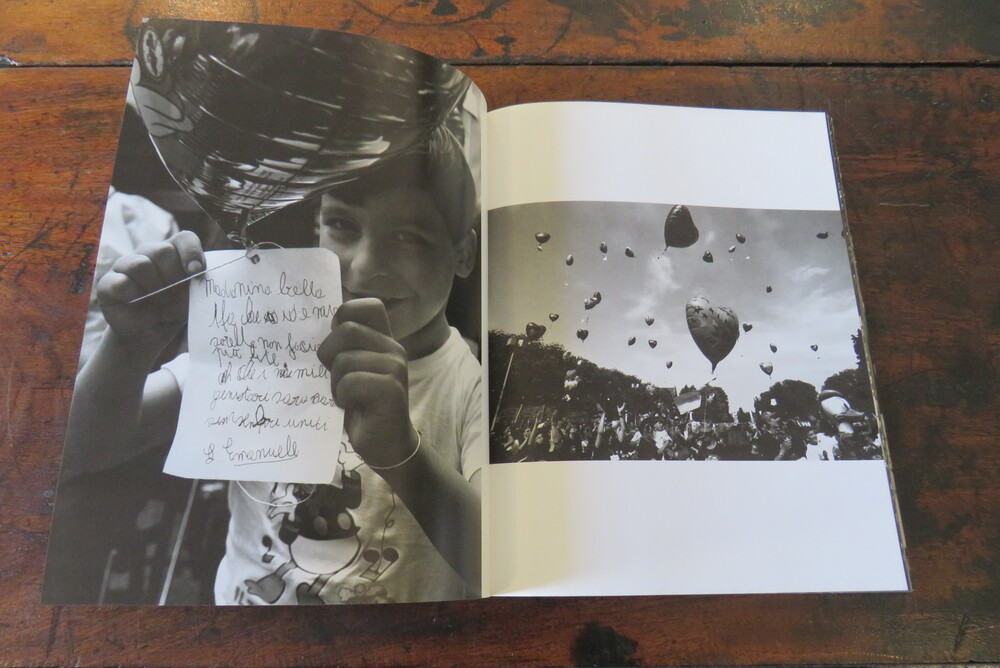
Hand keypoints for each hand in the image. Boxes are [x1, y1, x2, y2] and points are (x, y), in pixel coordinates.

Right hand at [96, 230, 204, 347]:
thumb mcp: (191, 298)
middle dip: (173, 276)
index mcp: (172, 252)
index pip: (184, 239)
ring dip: (153, 288)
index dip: (191, 252)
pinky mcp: (108, 283)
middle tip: (173, 295)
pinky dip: (133, 296)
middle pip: (162, 251)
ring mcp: (125, 266)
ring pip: (140, 264)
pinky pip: (121, 283)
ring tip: (157, 302)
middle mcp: (148, 254)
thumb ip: (198, 285)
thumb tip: (202, 277)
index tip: (197, 271)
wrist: (150, 332)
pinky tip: (137, 303)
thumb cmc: (173, 310)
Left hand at [317, 298, 416, 468]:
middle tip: (333, 377)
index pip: (366, 306)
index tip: (334, 341)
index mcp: (382, 339)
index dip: (343, 315)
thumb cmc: (360, 407)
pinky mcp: (391, 389)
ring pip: (345, 360)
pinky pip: (350, 383)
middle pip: (347, 330)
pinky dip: (342, 397)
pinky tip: (352, 408)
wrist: (385, 445)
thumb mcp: (348, 371)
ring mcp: (394, 367)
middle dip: (329, 355)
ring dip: (335, 383)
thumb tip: (305, 327)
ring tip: (346, 397)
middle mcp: (393, 348)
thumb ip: (340, 348)